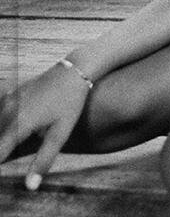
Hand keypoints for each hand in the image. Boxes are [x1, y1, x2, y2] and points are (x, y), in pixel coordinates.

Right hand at [0, 62, 90, 189]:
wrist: (74, 70)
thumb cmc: (71, 102)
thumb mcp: (61, 132)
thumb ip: (44, 160)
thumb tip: (30, 187)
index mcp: (20, 123)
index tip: (2, 170)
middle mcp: (10, 110)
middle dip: (1, 148)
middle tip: (13, 151)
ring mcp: (10, 98)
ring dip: (2, 135)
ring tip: (17, 139)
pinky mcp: (12, 92)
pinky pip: (1, 111)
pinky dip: (3, 122)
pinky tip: (10, 128)